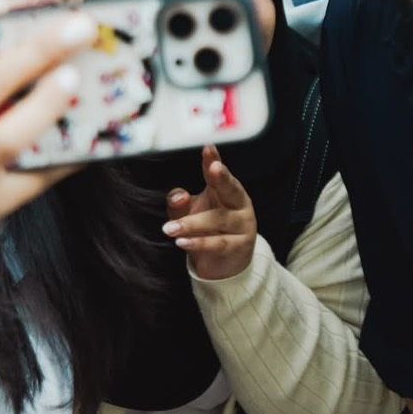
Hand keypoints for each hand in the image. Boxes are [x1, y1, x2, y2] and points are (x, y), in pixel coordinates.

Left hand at [163, 145, 256, 279]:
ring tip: (170, 228)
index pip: (218, 173)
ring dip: (192, 223)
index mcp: (225, 190)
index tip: (208, 147)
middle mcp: (238, 204)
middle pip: (231, 188)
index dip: (213, 160)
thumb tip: (179, 195)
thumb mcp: (189, 213)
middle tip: (213, 167)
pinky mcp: (240, 246)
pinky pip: (218, 243)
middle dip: (222, 177)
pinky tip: (182, 242)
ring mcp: (242, 224)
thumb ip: (179, 202)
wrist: (225, 266)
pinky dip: (199, 243)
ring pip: (218, 220)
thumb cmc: (207, 231)